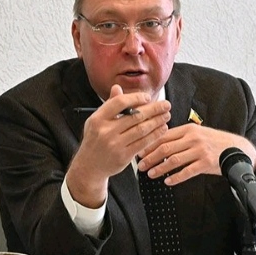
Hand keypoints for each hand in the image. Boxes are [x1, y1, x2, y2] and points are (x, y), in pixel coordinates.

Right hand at [65, 85, 170, 206]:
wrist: (89, 166)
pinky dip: (154, 135)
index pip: (120, 103)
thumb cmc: (95, 141)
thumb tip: (117, 88)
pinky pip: (143, 143)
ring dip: (157, 121)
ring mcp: (115, 145)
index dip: (136, 98)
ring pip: (141, 130)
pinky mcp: (123, 156)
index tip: (147, 97)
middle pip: (135, 116)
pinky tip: (161, 129)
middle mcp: (105, 131)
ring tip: (166, 116)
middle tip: (166, 105)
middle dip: (154, 109)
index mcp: (98, 119)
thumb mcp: (96, 121)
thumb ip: (108, 105)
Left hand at [137, 124, 255, 185]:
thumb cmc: (215, 142)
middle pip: (165, 148)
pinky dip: (175, 177)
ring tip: (151, 174)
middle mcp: (193, 138)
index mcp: (189, 129)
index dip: (149, 144)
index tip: (139, 151)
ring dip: (160, 168)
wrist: (236, 149)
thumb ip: (181, 136)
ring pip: (173, 160)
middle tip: (140, 166)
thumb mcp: (198, 133)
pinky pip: (186, 171)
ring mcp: (200, 151)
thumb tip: (159, 142)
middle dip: (150, 157)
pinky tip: (168, 181)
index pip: (164, 136)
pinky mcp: (206, 163)